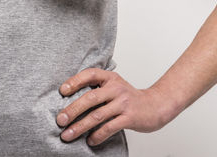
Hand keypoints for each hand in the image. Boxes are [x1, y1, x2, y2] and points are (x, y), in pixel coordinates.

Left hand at [56, 69, 173, 145]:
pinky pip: (110, 127)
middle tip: (60, 120)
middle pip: (90, 98)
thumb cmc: (129, 97)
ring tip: (68, 135)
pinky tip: (90, 141)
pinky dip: (98, 135)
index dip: (75, 81)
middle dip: (72, 110)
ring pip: (97, 115)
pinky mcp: (130, 118)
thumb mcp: (114, 86)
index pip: (90, 74)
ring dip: (80, 126)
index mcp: (110, 78)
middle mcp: (116, 88)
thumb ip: (97, 88)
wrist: (156, 105)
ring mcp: (124, 103)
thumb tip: (69, 100)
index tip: (62, 91)